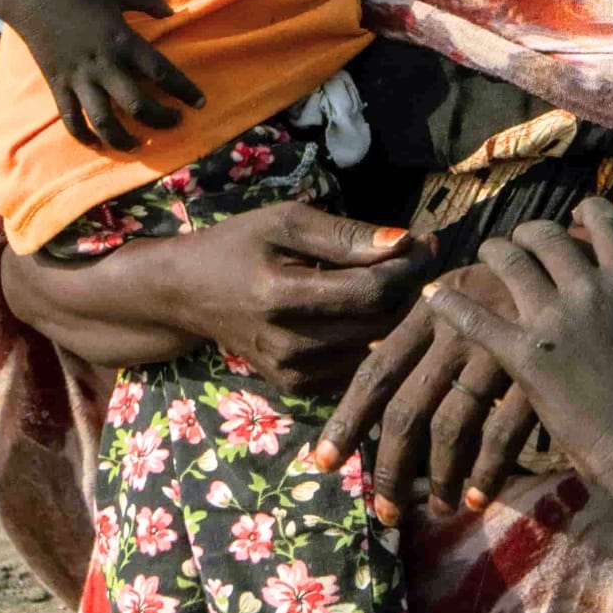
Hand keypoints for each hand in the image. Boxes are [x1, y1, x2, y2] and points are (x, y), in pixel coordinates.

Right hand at [0, 201, 430, 384]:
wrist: (186, 295)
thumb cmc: (240, 246)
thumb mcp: (285, 222)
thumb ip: (345, 235)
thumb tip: (405, 241)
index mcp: (281, 297)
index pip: (371, 291)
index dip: (408, 267)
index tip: (426, 242)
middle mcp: (288, 344)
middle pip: (381, 322)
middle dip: (410, 290)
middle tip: (422, 260)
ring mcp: (292, 373)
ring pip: (376, 348)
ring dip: (398, 316)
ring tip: (402, 282)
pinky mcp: (297, 389)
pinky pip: (358, 367)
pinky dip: (374, 340)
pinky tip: (376, 312)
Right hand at [14, 0, 203, 150]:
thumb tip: (172, 13)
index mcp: (123, 42)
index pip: (162, 73)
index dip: (185, 91)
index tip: (199, 103)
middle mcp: (104, 66)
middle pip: (138, 106)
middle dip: (161, 120)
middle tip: (176, 122)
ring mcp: (79, 79)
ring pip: (104, 121)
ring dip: (123, 139)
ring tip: (139, 145)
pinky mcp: (58, 86)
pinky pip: (71, 120)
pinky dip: (84, 136)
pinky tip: (97, 143)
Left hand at [321, 257, 548, 517]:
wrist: (580, 263)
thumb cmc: (509, 287)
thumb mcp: (458, 297)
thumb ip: (419, 336)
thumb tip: (372, 376)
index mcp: (428, 311)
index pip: (375, 372)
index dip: (347, 421)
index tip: (324, 462)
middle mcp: (456, 328)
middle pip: (407, 409)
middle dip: (389, 467)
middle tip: (384, 512)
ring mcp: (497, 350)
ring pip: (451, 427)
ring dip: (439, 477)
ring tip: (436, 509)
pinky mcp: (535, 372)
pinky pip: (503, 432)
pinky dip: (487, 471)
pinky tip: (477, 498)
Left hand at [413, 205, 612, 504]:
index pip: (607, 223)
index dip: (588, 210)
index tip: (575, 213)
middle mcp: (590, 291)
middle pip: (548, 236)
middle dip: (529, 232)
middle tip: (519, 239)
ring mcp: (554, 320)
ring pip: (510, 261)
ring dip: (494, 252)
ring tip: (487, 253)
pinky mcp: (523, 354)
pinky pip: (476, 318)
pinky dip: (451, 304)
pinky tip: (435, 295)